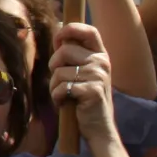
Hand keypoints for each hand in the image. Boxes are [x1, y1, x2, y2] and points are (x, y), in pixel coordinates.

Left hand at [47, 22, 117, 143]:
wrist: (99, 127)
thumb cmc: (84, 99)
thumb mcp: (82, 73)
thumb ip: (73, 54)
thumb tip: (59, 31)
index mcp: (100, 55)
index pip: (89, 31)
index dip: (70, 30)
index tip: (58, 40)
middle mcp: (102, 62)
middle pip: (64, 51)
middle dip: (54, 66)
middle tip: (59, 81)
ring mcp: (99, 76)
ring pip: (59, 71)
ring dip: (54, 86)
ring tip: (63, 95)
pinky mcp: (93, 91)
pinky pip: (61, 87)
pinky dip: (56, 97)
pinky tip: (64, 103)